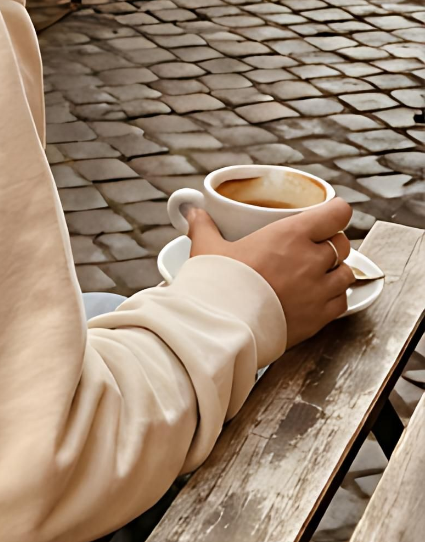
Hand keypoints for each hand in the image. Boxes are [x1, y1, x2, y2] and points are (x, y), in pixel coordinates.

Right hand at [186, 199, 354, 348]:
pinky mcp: (320, 317)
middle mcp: (311, 259)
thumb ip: (204, 227)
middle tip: (314, 247)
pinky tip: (317, 297)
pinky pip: (342, 302)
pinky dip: (334, 298)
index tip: (327, 215)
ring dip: (336, 271)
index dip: (335, 212)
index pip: (337, 213)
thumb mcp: (207, 249)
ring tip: (317, 274)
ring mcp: (319, 290)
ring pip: (348, 273)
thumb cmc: (217, 285)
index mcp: (290, 234)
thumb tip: (193, 213)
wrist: (223, 328)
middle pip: (343, 243)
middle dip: (332, 243)